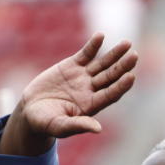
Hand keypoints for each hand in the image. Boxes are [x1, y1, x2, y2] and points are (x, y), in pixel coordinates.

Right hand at [0, 33, 137, 155]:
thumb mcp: (60, 126)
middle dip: (122, 66)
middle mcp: (91, 90)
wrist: (30, 110)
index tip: (131, 76)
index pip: (110, 94)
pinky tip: (101, 36)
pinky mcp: (72, 66)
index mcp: (91, 105)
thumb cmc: (45, 124)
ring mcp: (83, 77)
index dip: (121, 86)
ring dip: (114, 54)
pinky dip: (93, 45)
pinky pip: (86, 54)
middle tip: (134, 56)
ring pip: (102, 64)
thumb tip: (98, 129)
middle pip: (111, 77)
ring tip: (127, 43)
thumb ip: (78, 125)